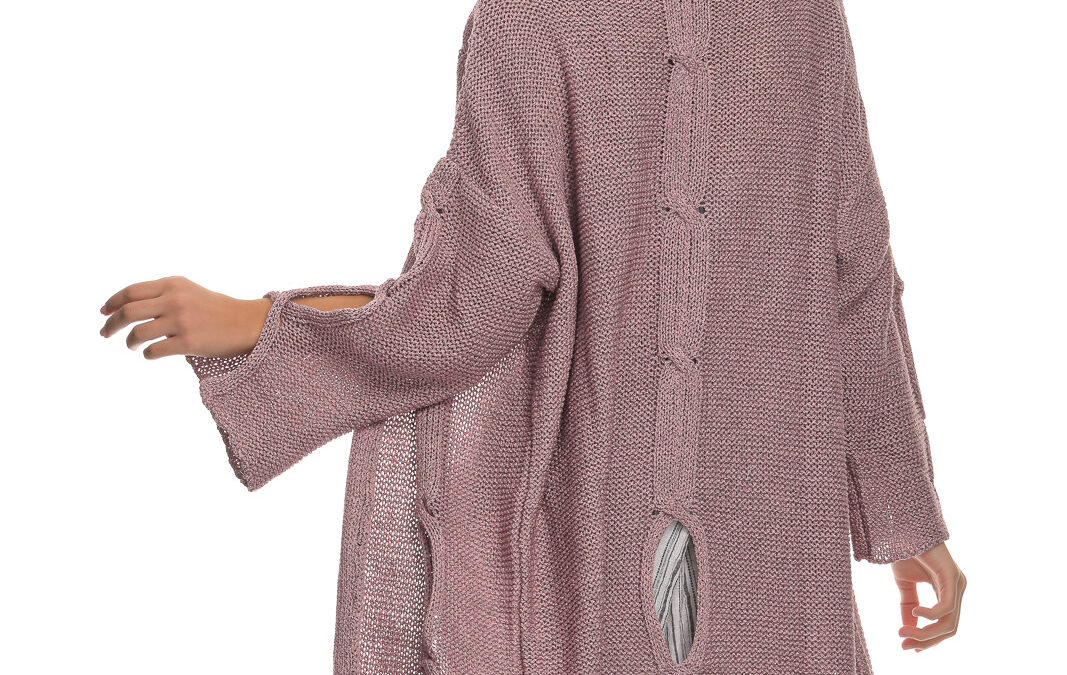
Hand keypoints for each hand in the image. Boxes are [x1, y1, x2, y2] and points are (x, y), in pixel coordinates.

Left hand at [99, 276, 270, 359]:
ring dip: (129, 342)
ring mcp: (181, 321)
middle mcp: (175, 300)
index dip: (112, 302)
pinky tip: (150, 354)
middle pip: (128, 311)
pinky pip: (154, 350)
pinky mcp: (188, 342)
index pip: (131, 291)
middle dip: (111, 324)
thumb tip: (125, 307)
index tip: (103, 312)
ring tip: (133, 346)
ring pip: (138, 333)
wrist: (247, 323)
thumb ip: (161, 294)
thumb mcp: (188, 291)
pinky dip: (147, 354)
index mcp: (173, 284)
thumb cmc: (215, 309)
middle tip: (105, 333)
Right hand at [891, 542, 965, 651]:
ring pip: (949, 623)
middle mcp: (957, 590)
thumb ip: (909, 607)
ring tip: (903, 633)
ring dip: (925, 633)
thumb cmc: (905, 552)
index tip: (907, 647)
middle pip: (949, 629)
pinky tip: (915, 612)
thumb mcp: (905, 585)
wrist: (903, 528)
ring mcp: (958, 583)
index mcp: (948, 592)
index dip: (928, 640)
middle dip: (926, 641)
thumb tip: (908, 631)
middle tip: (903, 644)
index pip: (945, 626)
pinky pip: (946, 607)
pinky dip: (930, 615)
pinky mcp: (953, 576)